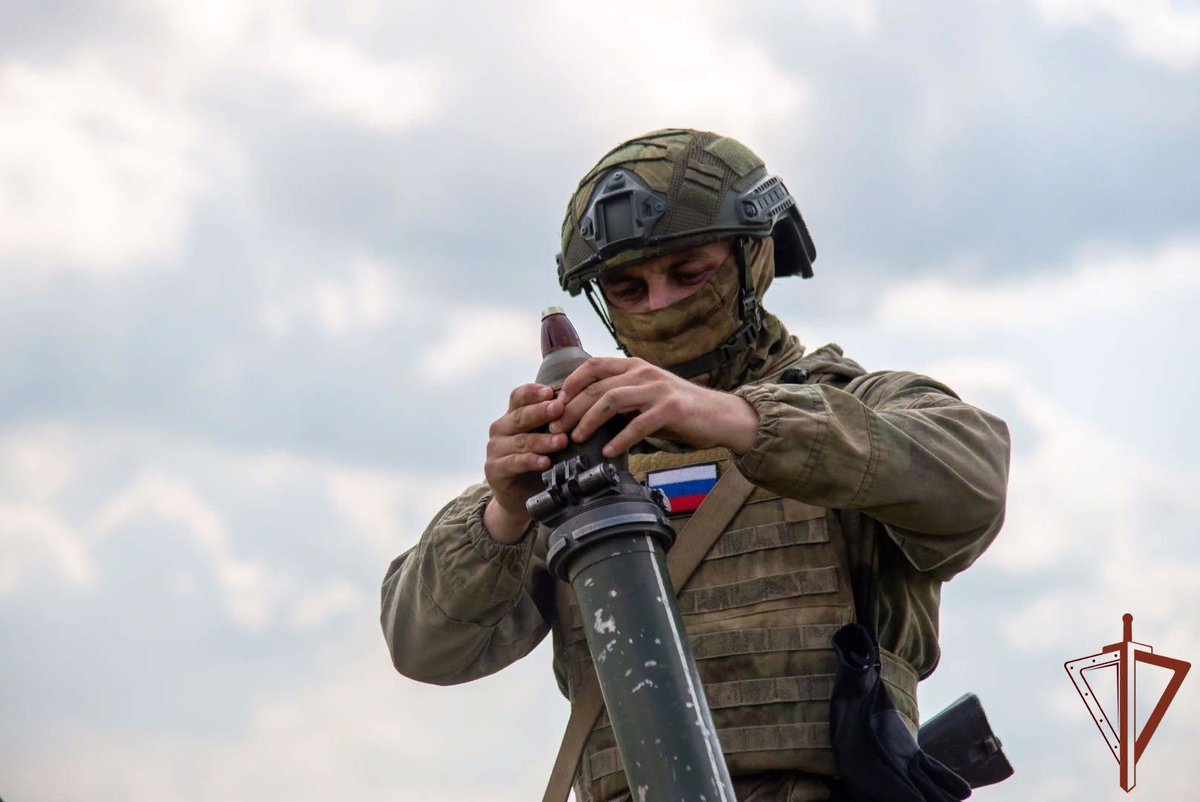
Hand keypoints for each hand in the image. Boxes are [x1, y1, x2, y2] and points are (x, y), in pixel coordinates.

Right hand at [483, 383, 568, 542]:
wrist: (521, 498)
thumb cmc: (539, 463)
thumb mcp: (547, 439)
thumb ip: (556, 424)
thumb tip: (585, 406)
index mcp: (512, 416)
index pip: (519, 397)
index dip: (533, 392)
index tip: (550, 392)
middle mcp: (501, 429)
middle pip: (520, 416)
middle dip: (541, 412)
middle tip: (560, 409)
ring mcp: (495, 449)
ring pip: (521, 441)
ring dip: (542, 440)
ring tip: (561, 441)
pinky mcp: (494, 469)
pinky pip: (513, 463)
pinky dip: (530, 462)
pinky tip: (545, 462)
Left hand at [550, 357, 759, 457]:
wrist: (720, 415)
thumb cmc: (680, 410)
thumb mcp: (646, 397)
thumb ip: (621, 400)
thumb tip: (586, 416)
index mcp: (634, 366)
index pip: (593, 365)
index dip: (571, 383)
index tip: (556, 404)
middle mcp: (643, 372)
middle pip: (596, 386)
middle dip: (571, 408)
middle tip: (556, 429)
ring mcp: (657, 389)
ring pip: (611, 400)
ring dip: (588, 421)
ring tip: (576, 439)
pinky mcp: (670, 409)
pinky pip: (637, 425)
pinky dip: (620, 439)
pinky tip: (609, 452)